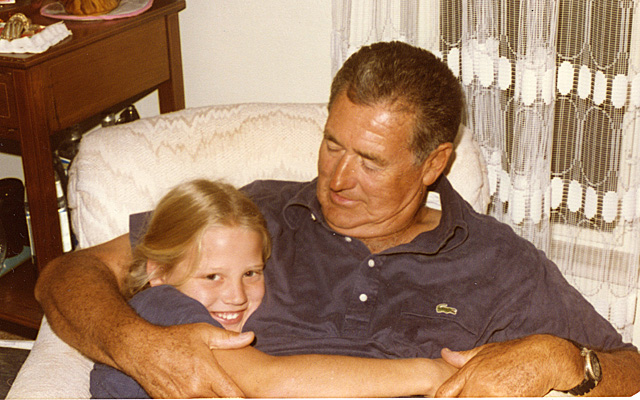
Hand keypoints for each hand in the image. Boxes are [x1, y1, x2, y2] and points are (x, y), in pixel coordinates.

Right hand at [118, 322, 253, 397]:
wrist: (140, 349)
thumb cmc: (173, 339)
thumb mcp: (203, 333)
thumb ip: (228, 338)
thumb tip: (251, 336)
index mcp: (207, 374)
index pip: (234, 397)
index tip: (252, 397)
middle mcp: (195, 391)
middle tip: (233, 396)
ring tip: (215, 393)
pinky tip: (200, 395)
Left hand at [435, 334, 582, 396]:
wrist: (541, 357)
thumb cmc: (513, 353)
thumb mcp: (484, 351)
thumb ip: (462, 357)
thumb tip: (444, 353)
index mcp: (469, 372)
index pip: (444, 393)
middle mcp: (478, 384)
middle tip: (475, 395)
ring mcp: (493, 394)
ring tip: (490, 395)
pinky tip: (502, 396)